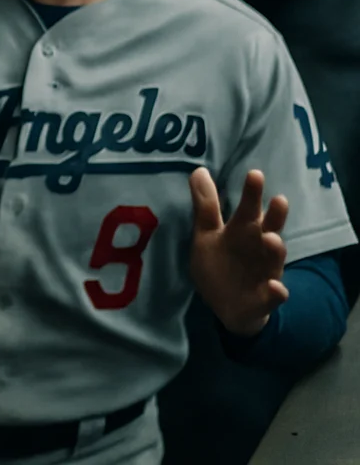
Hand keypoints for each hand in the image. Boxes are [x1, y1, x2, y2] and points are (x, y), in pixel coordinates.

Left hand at [189, 168, 289, 335]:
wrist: (229, 306)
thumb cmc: (221, 263)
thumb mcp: (207, 234)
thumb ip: (206, 206)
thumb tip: (199, 170)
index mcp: (243, 232)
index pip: (248, 209)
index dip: (252, 193)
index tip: (255, 173)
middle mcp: (259, 248)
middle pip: (268, 229)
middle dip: (274, 216)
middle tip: (279, 199)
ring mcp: (265, 272)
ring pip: (275, 258)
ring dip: (275, 248)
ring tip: (271, 237)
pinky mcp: (266, 298)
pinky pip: (275, 295)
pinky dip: (276, 291)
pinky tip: (274, 287)